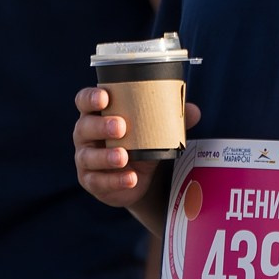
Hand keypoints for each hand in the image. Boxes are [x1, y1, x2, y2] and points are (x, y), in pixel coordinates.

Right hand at [74, 84, 198, 204]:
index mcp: (97, 114)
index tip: (105, 97)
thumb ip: (170, 119)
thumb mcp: (153, 129)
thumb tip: (193, 111)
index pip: (85, 101)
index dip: (91, 98)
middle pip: (84, 127)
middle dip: (101, 126)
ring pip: (89, 157)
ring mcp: (85, 159)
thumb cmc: (138, 142)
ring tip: (124, 156)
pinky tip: (131, 178)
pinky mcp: (92, 181)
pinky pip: (99, 181)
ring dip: (106, 156)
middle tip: (121, 126)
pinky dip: (116, 180)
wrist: (135, 177)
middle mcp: (86, 135)